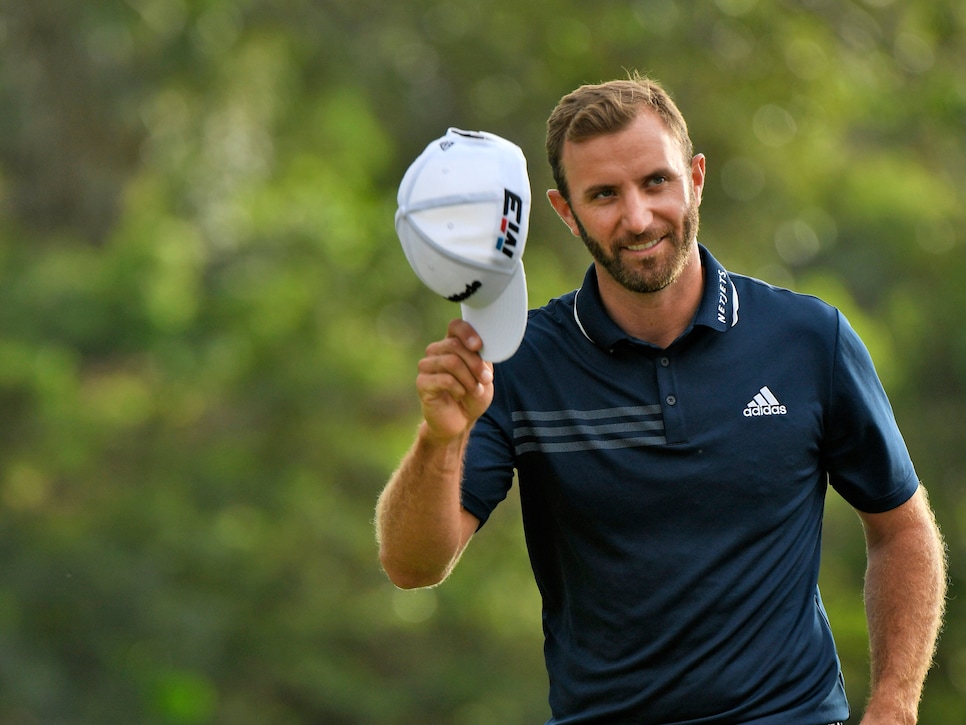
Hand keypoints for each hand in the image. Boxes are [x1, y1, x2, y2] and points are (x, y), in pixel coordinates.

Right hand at [416, 319, 494, 442]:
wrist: (460, 420)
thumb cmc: (472, 395)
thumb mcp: (484, 373)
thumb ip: (483, 357)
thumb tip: (485, 343)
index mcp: (451, 344)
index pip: (455, 326)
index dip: (467, 332)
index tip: (478, 346)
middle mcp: (436, 352)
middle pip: (455, 345)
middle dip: (475, 363)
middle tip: (485, 379)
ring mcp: (426, 367)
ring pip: (451, 361)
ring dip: (469, 378)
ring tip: (475, 390)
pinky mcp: (422, 383)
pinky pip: (444, 379)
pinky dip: (459, 388)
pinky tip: (461, 394)